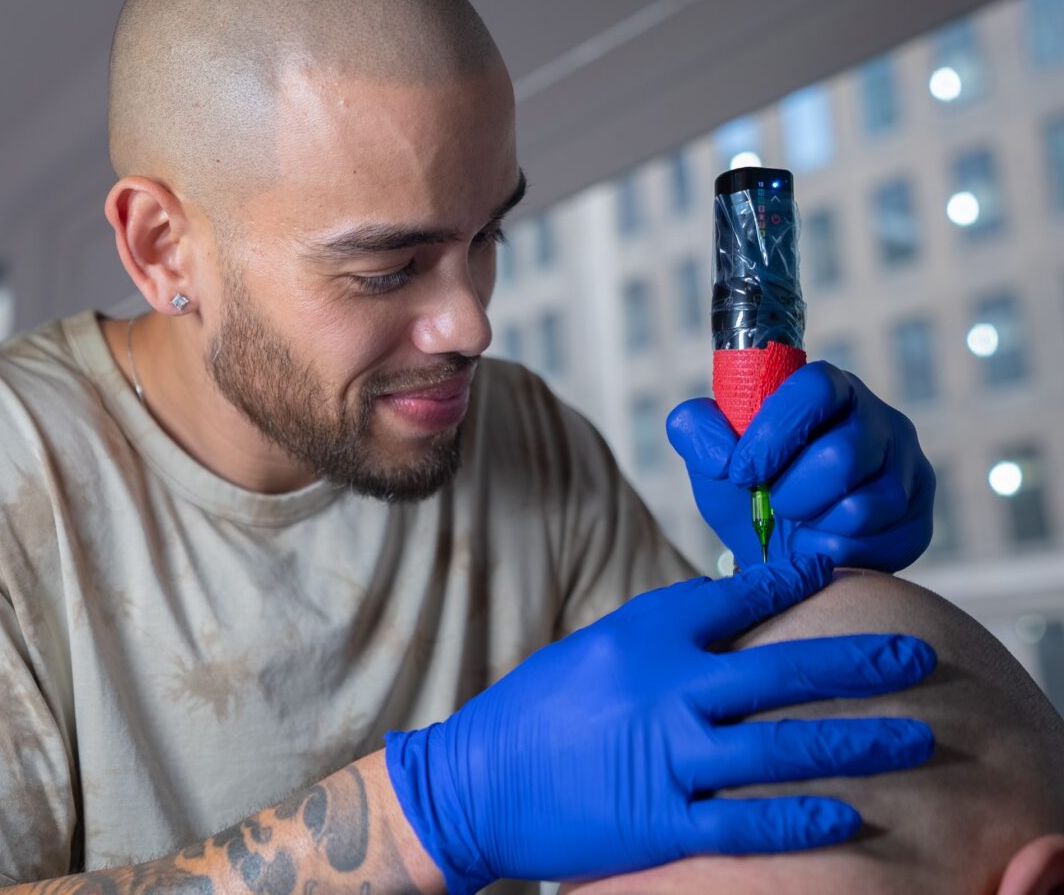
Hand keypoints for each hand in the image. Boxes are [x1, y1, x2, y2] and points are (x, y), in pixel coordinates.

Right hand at [383, 555, 935, 889]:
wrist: (475, 780)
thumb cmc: (537, 710)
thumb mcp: (595, 649)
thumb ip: (663, 637)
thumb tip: (731, 621)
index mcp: (643, 636)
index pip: (735, 596)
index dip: (796, 579)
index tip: (843, 570)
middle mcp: (662, 689)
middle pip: (782, 672)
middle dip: (858, 665)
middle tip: (915, 656)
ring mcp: (663, 756)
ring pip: (781, 748)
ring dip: (856, 744)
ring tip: (914, 740)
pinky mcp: (657, 820)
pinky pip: (745, 822)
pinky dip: (801, 819)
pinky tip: (849, 815)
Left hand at [667, 361, 935, 570]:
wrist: (781, 552)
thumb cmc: (749, 493)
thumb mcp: (712, 460)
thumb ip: (696, 432)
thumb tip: (721, 453)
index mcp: (829, 390)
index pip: (817, 387)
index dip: (776, 430)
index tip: (741, 470)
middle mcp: (880, 420)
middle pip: (843, 453)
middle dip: (791, 492)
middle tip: (773, 504)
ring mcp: (909, 468)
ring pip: (864, 504)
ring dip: (812, 525)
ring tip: (798, 522)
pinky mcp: (921, 518)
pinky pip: (880, 541)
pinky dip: (834, 551)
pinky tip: (820, 542)